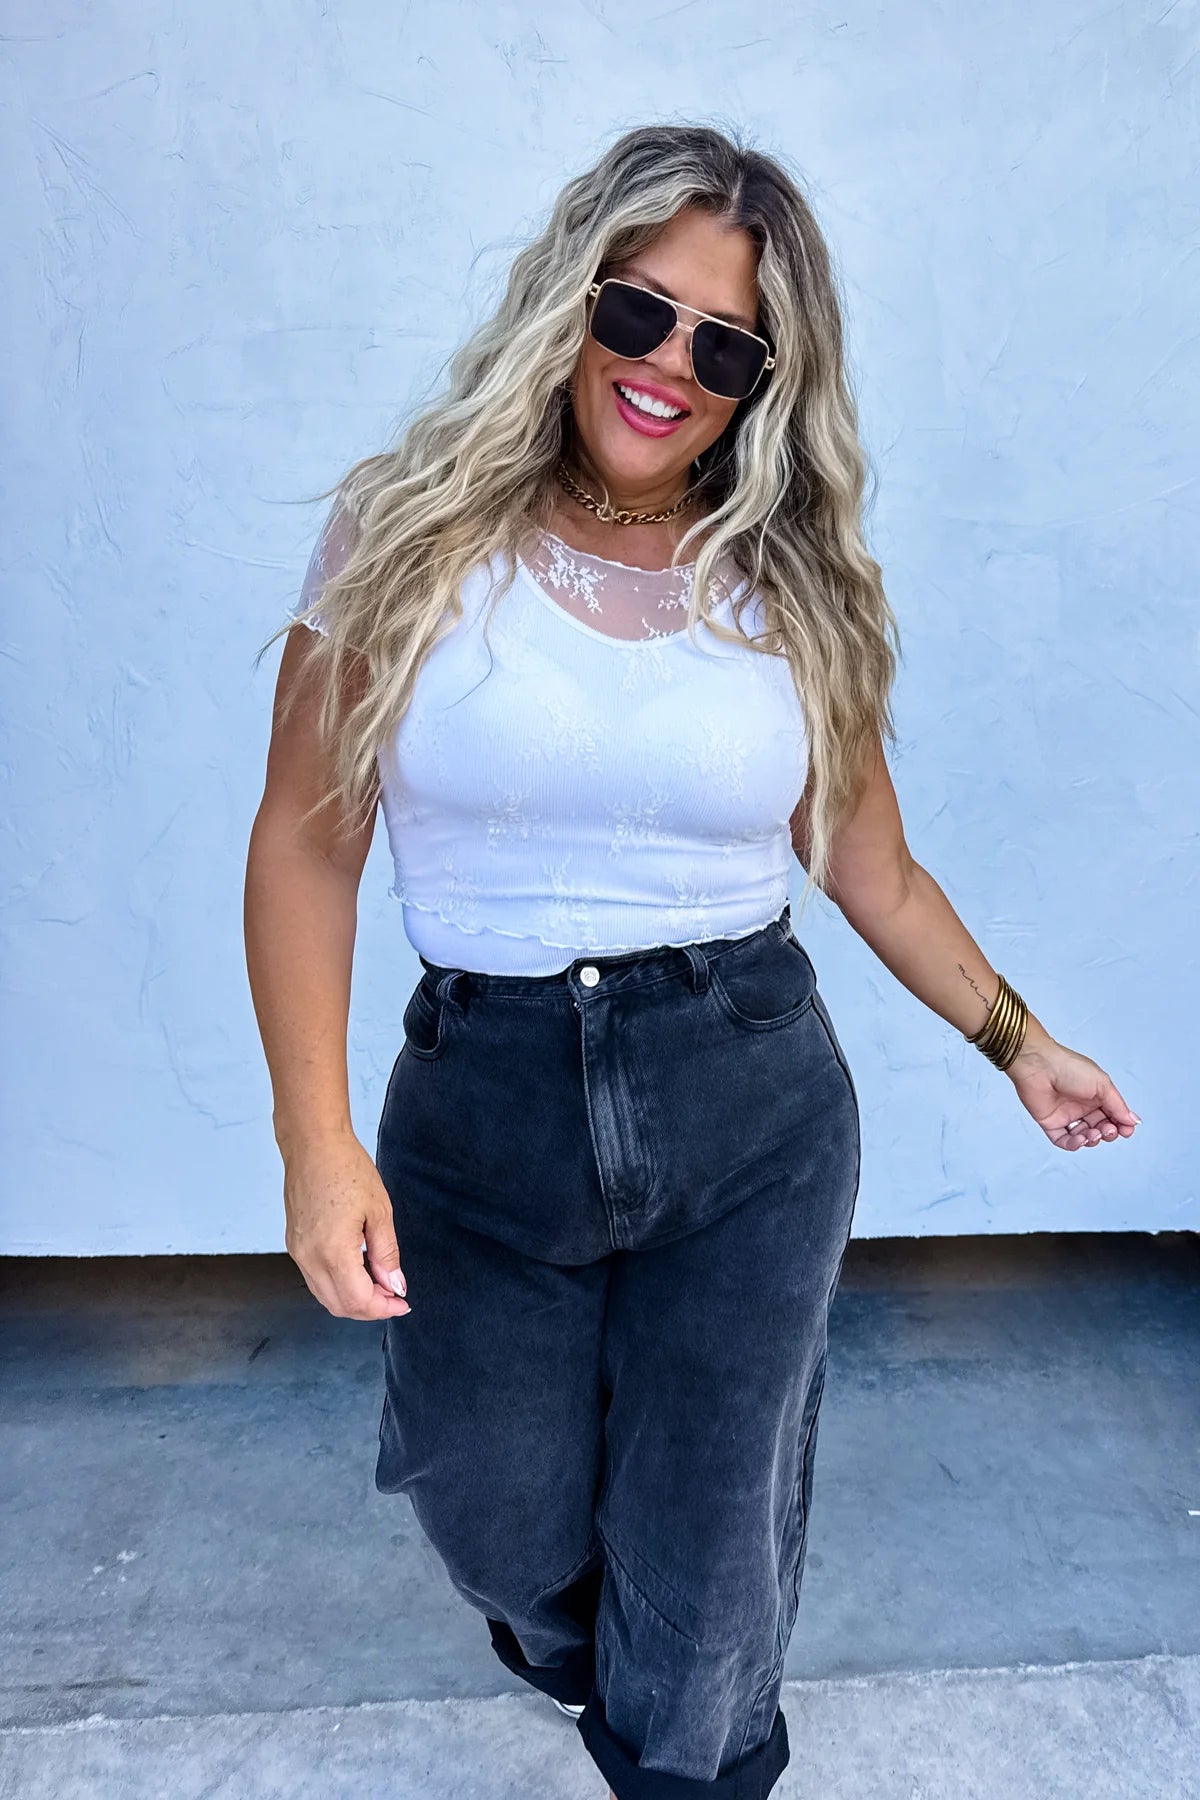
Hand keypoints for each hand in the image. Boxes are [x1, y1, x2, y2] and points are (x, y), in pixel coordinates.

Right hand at [283, 1128, 411, 1319]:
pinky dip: (337, 1285)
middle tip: (393, 1293)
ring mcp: (297, 1252)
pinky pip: (315, 1279)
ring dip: (352, 1298)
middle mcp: (309, 1257)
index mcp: (333, 1251)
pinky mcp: (294, 1244)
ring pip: (325, 1296)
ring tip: (378, 1282)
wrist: (314, 1145)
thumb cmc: (346, 1168)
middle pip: (340, 1306)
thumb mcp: (379, 1211)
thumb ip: (387, 1254)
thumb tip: (395, 1285)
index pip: (359, 1300)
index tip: (402, 1303)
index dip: (384, 1308)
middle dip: (369, 1308)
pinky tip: (357, 1270)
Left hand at [1004, 1038, 1140, 1151]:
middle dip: (1108, 1133)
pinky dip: (1074, 1145)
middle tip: (1108, 1130)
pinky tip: (1080, 1140)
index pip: (1113, 1115)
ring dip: (1092, 1139)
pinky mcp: (1050, 1123)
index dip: (1121, 1125)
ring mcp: (1066, 1115)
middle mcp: (1081, 1106)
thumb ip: (1118, 1105)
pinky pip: (1063, 1141)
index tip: (1127, 1130)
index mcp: (1095, 1095)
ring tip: (1093, 1133)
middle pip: (1100, 1128)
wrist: (1039, 1066)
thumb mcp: (1102, 1084)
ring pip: (1084, 1137)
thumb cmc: (1069, 1068)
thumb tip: (1132, 1120)